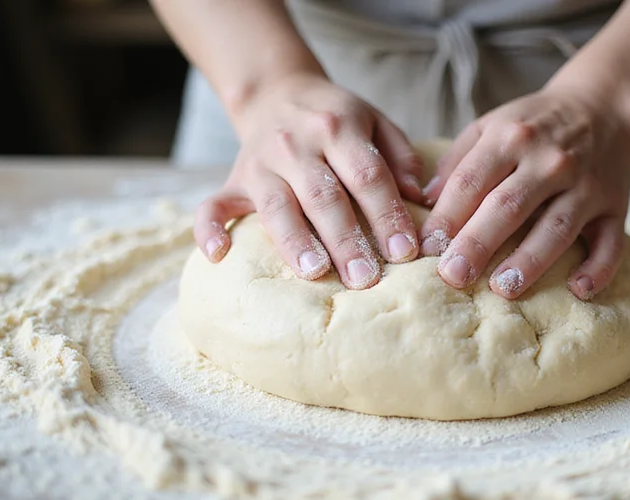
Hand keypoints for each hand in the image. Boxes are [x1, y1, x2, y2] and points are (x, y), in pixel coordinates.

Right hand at [194, 73, 425, 288]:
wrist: (277, 91)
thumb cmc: (336, 118)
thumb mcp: (375, 120)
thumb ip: (401, 156)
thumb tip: (418, 197)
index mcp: (338, 128)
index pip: (367, 176)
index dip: (386, 214)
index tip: (404, 253)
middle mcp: (296, 144)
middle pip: (324, 197)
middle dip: (346, 240)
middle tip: (365, 279)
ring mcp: (260, 164)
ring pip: (277, 206)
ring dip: (295, 242)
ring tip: (315, 273)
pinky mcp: (234, 180)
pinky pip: (214, 205)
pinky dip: (210, 230)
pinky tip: (219, 256)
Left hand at [419, 86, 629, 299]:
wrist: (604, 107)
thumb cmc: (535, 125)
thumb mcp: (492, 125)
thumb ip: (457, 161)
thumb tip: (424, 201)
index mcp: (512, 137)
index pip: (472, 180)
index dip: (446, 216)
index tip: (426, 248)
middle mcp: (550, 161)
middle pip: (509, 206)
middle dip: (478, 242)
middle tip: (452, 275)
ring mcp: (587, 185)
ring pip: (557, 227)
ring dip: (530, 260)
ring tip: (503, 290)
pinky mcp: (616, 207)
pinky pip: (612, 242)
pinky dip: (599, 268)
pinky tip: (579, 290)